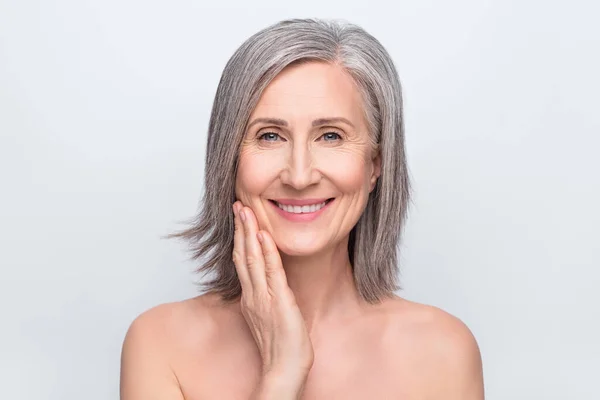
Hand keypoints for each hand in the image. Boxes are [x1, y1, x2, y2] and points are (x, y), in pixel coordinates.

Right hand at [232, 201, 314, 382]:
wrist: (284, 370)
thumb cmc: (281, 348)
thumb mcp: (268, 318)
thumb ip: (264, 299)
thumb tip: (266, 286)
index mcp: (250, 298)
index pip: (242, 262)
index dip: (240, 238)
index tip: (240, 219)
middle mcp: (253, 295)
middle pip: (243, 255)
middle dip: (240, 229)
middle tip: (237, 206)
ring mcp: (264, 298)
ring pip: (253, 259)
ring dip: (249, 233)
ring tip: (246, 211)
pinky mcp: (279, 302)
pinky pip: (272, 272)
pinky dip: (267, 252)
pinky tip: (264, 235)